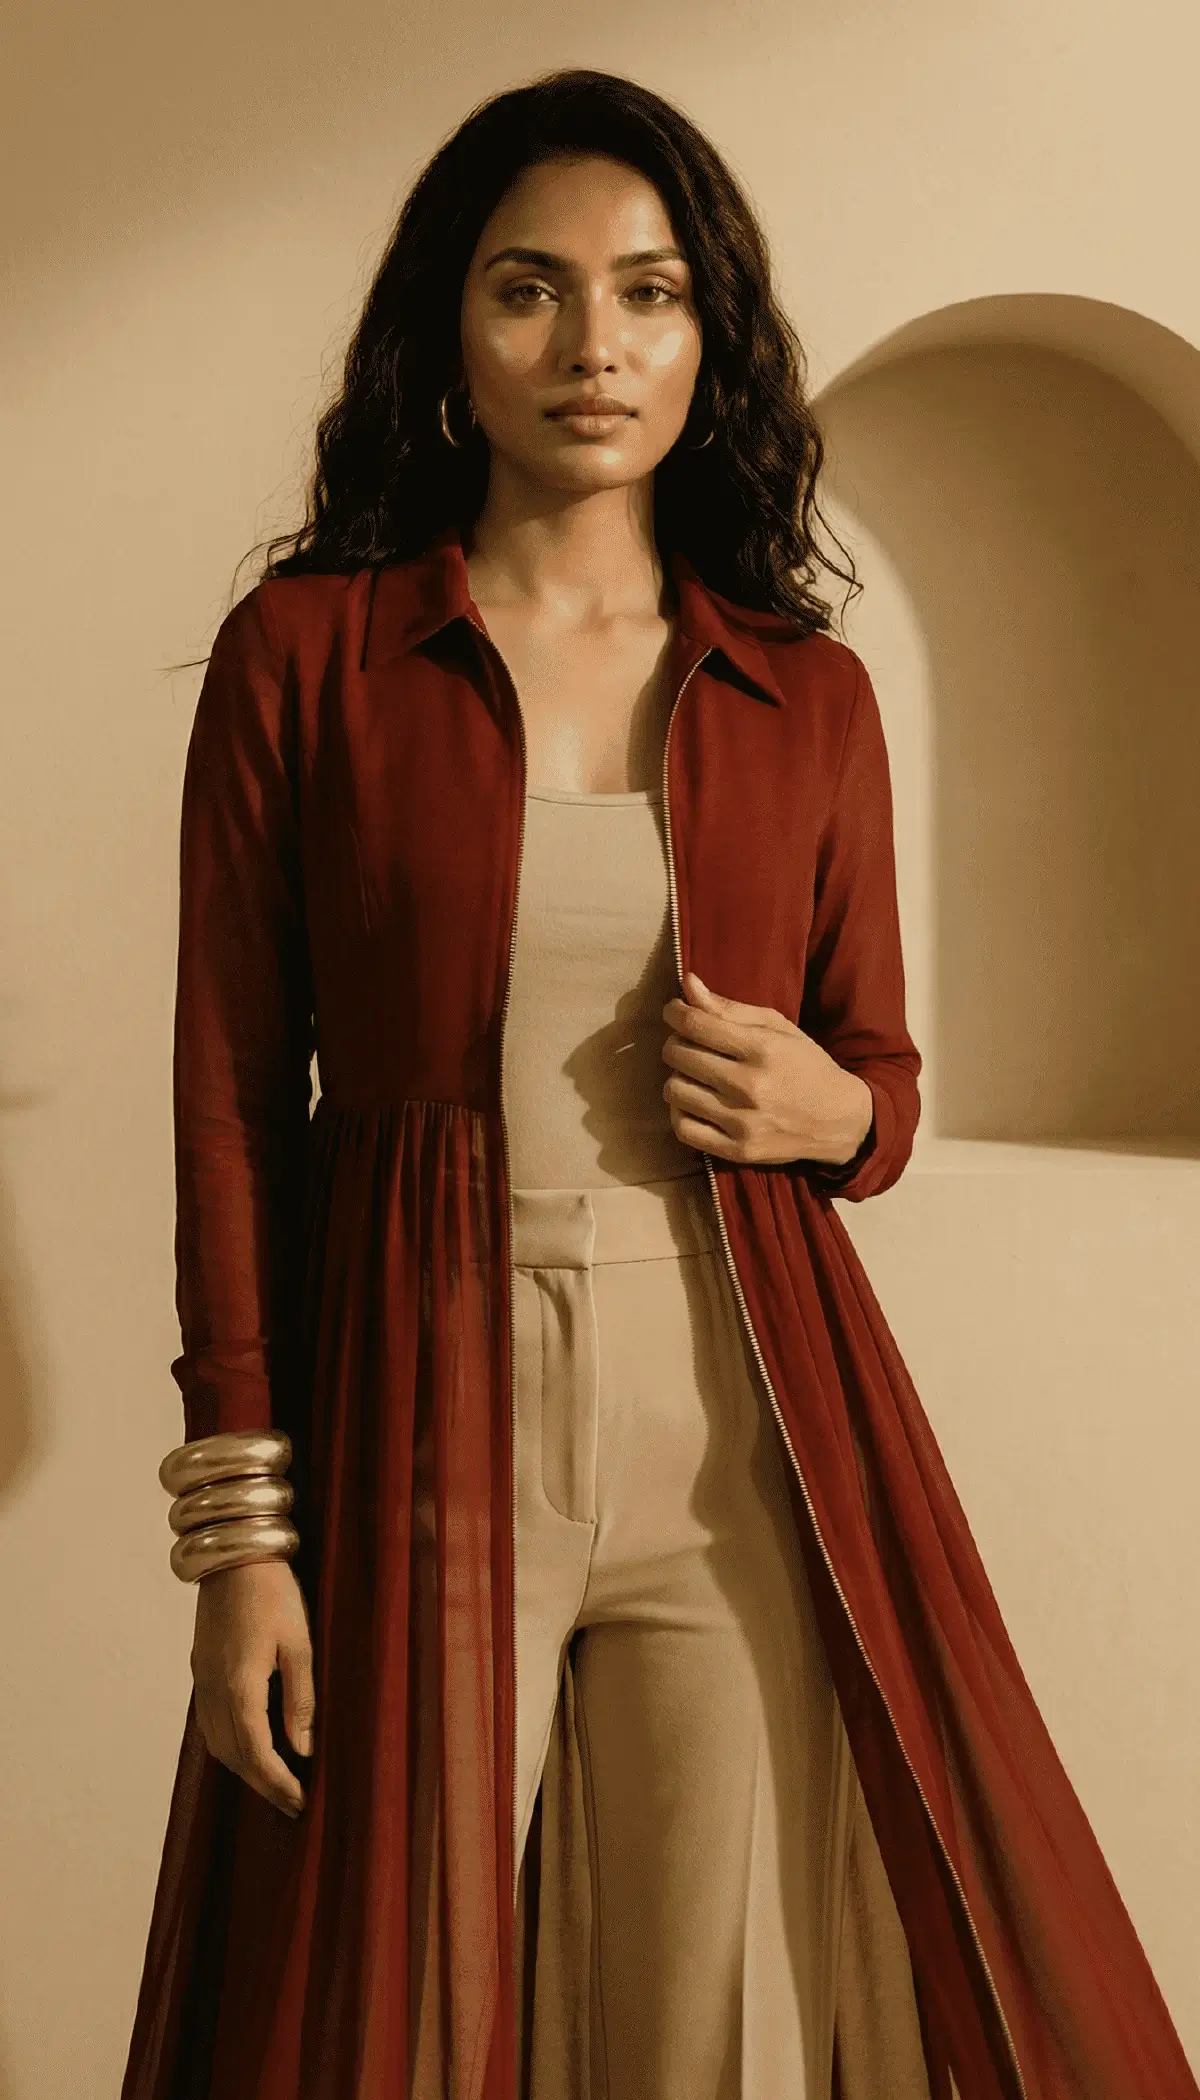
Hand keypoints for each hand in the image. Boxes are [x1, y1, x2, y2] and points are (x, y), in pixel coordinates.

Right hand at [191, 1557, 314, 1818]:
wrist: (234, 1555)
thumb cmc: (273, 1593)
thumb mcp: (299, 1644)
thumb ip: (300, 1699)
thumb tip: (303, 1750)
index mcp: (239, 1685)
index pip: (255, 1752)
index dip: (277, 1783)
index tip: (300, 1802)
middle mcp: (213, 1689)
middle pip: (232, 1755)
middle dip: (261, 1784)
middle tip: (292, 1803)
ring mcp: (202, 1680)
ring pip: (216, 1742)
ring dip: (244, 1768)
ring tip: (276, 1782)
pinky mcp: (200, 1670)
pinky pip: (210, 1723)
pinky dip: (230, 1745)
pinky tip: (252, 1747)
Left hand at [661, 971, 872, 1166]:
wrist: (839, 1121)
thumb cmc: (806, 1066)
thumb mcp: (778, 1028)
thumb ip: (730, 1008)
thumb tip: (687, 984)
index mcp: (762, 1049)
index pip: (696, 1024)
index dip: (674, 1012)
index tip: (673, 1011)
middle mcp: (750, 1086)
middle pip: (679, 1055)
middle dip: (676, 1042)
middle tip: (688, 1043)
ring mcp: (743, 1122)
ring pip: (675, 1090)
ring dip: (677, 1076)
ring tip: (694, 1074)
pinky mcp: (738, 1150)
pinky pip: (683, 1128)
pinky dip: (680, 1112)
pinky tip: (694, 1103)